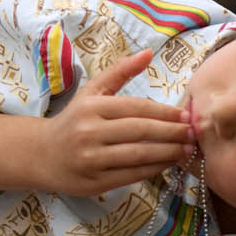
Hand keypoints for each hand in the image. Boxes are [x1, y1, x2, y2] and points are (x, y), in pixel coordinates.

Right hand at [38, 50, 193, 196]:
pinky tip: (168, 163)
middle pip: (141, 131)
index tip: (186, 115)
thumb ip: (119, 72)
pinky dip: (154, 169)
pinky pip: (132, 175)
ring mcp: (91, 159)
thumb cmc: (74, 120)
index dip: (166, 112)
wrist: (42, 154)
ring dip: (168, 153)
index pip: (137, 108)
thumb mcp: (92, 92)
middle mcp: (90, 132)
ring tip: (186, 149)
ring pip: (139, 155)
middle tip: (193, 133)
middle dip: (172, 132)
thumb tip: (147, 54)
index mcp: (91, 107)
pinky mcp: (95, 181)